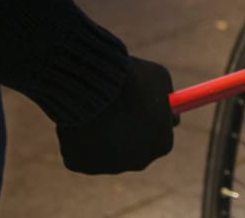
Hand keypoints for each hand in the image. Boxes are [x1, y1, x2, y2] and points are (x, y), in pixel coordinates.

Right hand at [57, 57, 177, 174]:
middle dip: (124, 129)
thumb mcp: (158, 78)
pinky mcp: (79, 163)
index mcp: (162, 144)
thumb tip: (167, 99)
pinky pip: (79, 146)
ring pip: (103, 146)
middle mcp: (137, 162)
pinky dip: (77, 131)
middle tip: (116, 104)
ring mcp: (107, 166)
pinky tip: (79, 112)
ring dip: (99, 129)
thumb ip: (165, 93)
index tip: (140, 105)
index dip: (149, 119)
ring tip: (95, 100)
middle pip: (132, 147)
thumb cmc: (132, 80)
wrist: (96, 86)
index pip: (160, 136)